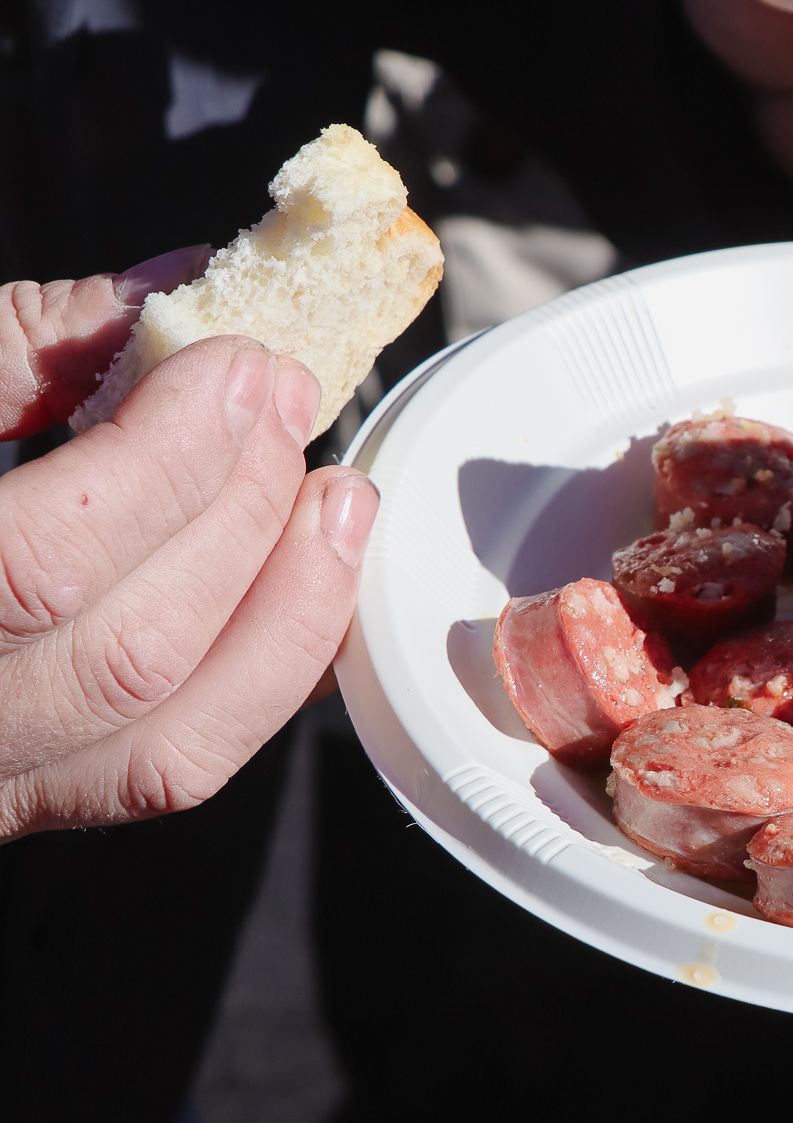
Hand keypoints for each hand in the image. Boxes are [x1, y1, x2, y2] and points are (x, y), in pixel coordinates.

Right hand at [0, 254, 378, 839]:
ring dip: (284, 604)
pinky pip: (171, 769)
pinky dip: (268, 676)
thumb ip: (16, 345)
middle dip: (236, 509)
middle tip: (288, 398)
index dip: (160, 459)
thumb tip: (176, 289)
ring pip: (168, 739)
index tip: (235, 359)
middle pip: (125, 646)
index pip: (33, 562)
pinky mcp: (23, 802)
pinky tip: (314, 581)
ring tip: (333, 490)